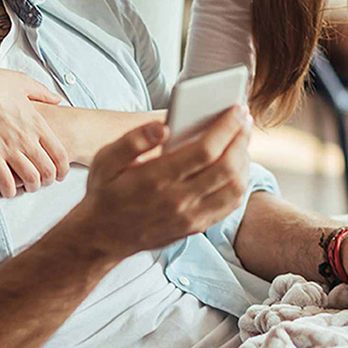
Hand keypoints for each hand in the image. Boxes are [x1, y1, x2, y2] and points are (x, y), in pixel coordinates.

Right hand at [0, 65, 68, 197]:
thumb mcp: (26, 83)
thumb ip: (44, 93)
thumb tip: (58, 99)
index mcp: (38, 123)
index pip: (59, 154)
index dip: (62, 168)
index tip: (60, 174)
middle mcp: (27, 138)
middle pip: (47, 169)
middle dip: (48, 181)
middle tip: (43, 184)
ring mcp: (9, 147)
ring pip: (29, 178)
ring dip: (30, 187)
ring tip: (27, 188)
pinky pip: (4, 180)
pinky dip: (8, 189)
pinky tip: (7, 190)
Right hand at [77, 106, 251, 259]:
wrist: (103, 237)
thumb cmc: (106, 192)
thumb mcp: (105, 160)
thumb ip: (133, 140)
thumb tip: (163, 127)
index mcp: (156, 180)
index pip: (204, 151)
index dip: (226, 127)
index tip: (237, 110)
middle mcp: (177, 201)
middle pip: (226, 167)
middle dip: (241, 138)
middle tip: (245, 119)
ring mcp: (190, 217)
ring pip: (234, 188)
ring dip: (244, 160)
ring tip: (241, 140)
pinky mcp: (196, 227)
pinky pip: (230, 205)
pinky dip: (240, 182)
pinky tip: (237, 165)